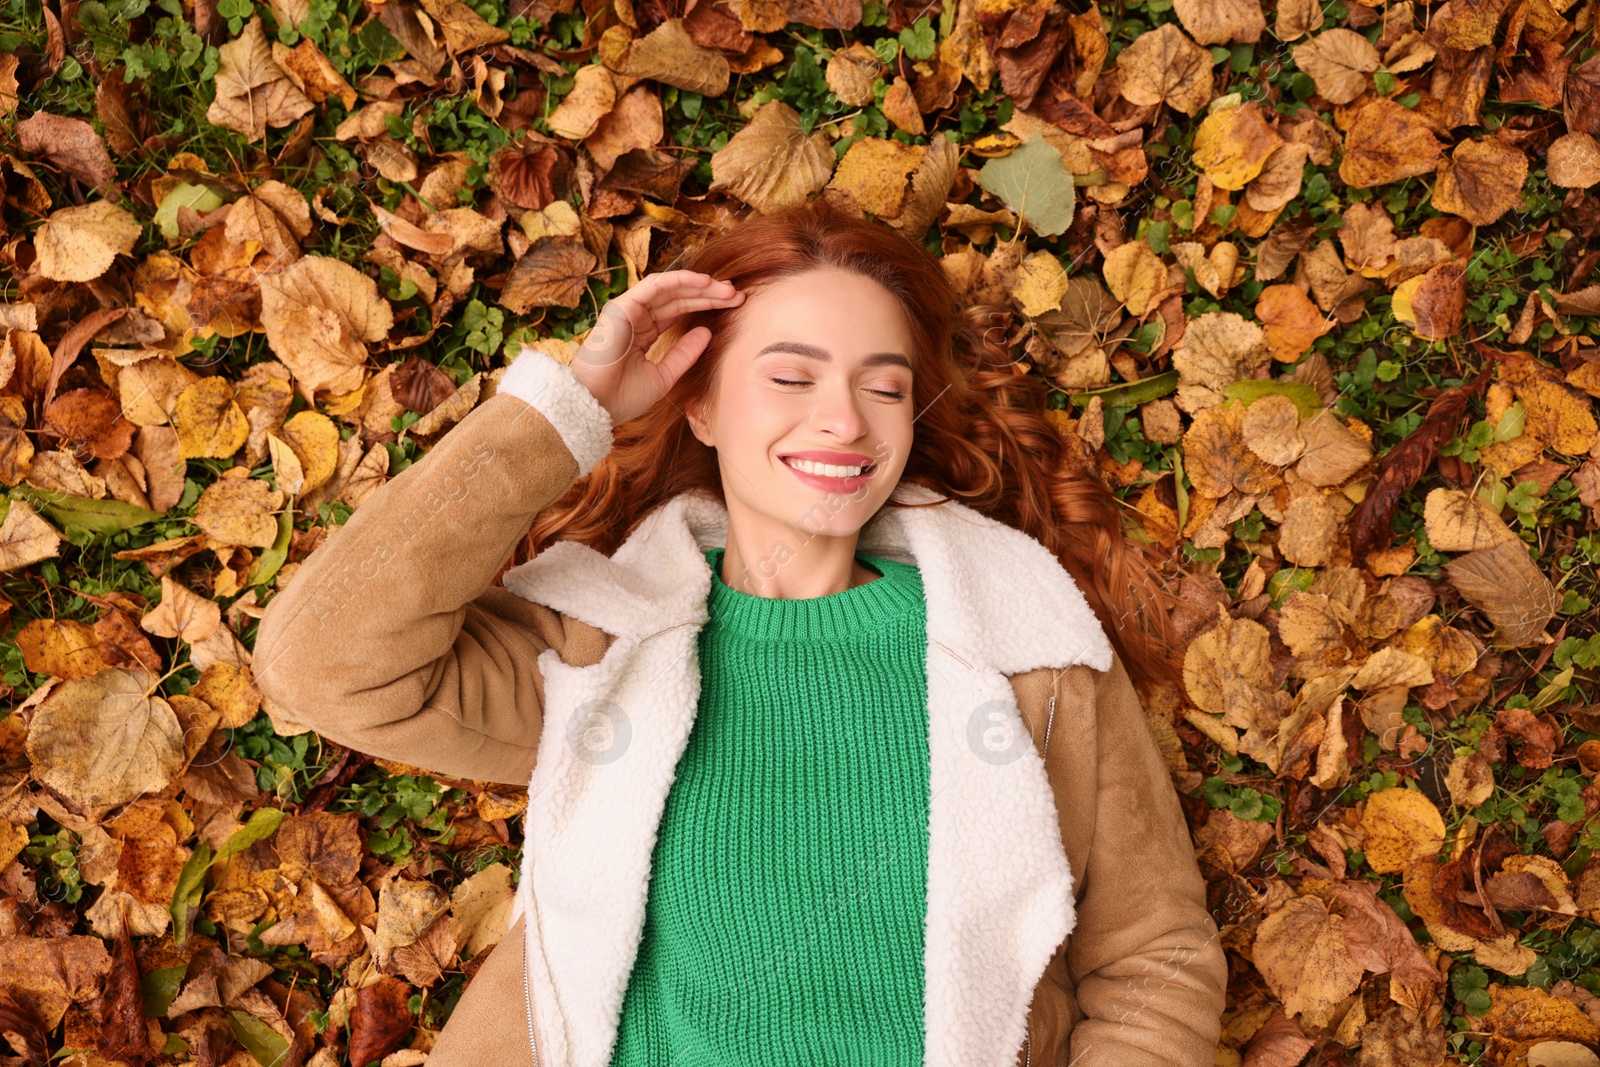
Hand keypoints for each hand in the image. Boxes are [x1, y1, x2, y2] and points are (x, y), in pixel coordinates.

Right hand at [567, 270, 744, 424]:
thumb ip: (684, 354)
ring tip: (726, 288)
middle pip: (679, 297)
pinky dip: (680, 280)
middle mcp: (637, 317)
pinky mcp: (623, 306)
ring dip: (699, 285)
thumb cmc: (623, 397)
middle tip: (737, 294)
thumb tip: (708, 331)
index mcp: (645, 333)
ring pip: (670, 288)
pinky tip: (704, 282)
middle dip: (709, 294)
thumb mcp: (664, 376)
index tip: (734, 305)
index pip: (680, 311)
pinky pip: (655, 285)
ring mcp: (629, 310)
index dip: (706, 305)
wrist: (595, 406)